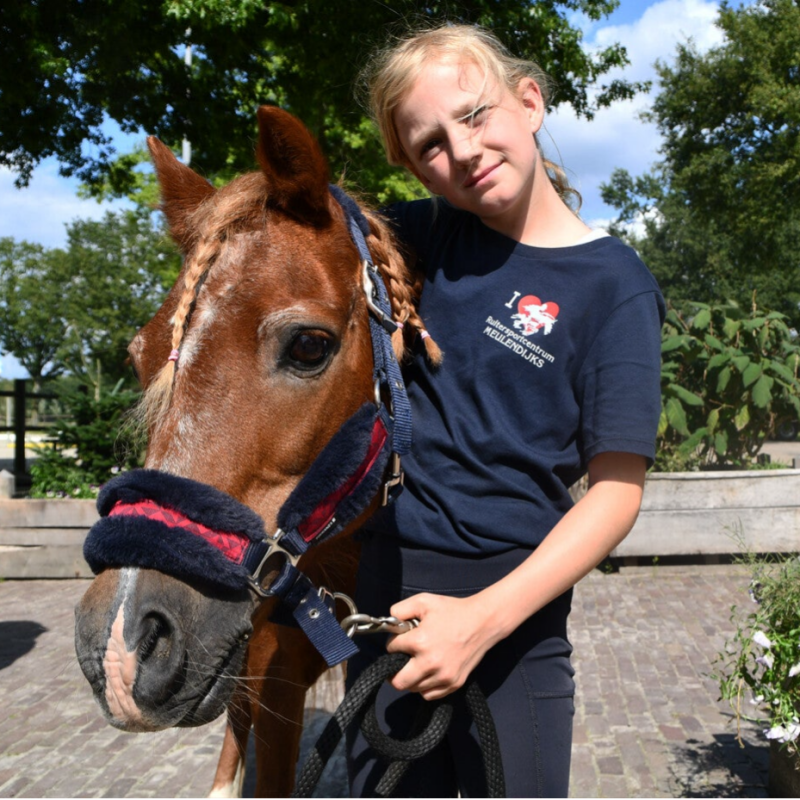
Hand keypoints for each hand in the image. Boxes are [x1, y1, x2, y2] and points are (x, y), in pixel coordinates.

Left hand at [385, 592, 500, 700]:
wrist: (482, 622)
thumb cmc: (452, 610)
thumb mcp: (424, 601)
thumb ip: (401, 609)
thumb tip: (390, 622)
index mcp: (420, 641)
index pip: (391, 649)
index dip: (392, 642)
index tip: (399, 639)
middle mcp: (430, 663)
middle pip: (398, 681)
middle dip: (393, 670)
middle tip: (397, 662)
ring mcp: (443, 676)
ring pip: (413, 688)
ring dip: (410, 678)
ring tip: (415, 664)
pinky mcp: (454, 684)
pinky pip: (429, 694)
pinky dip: (424, 686)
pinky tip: (427, 673)